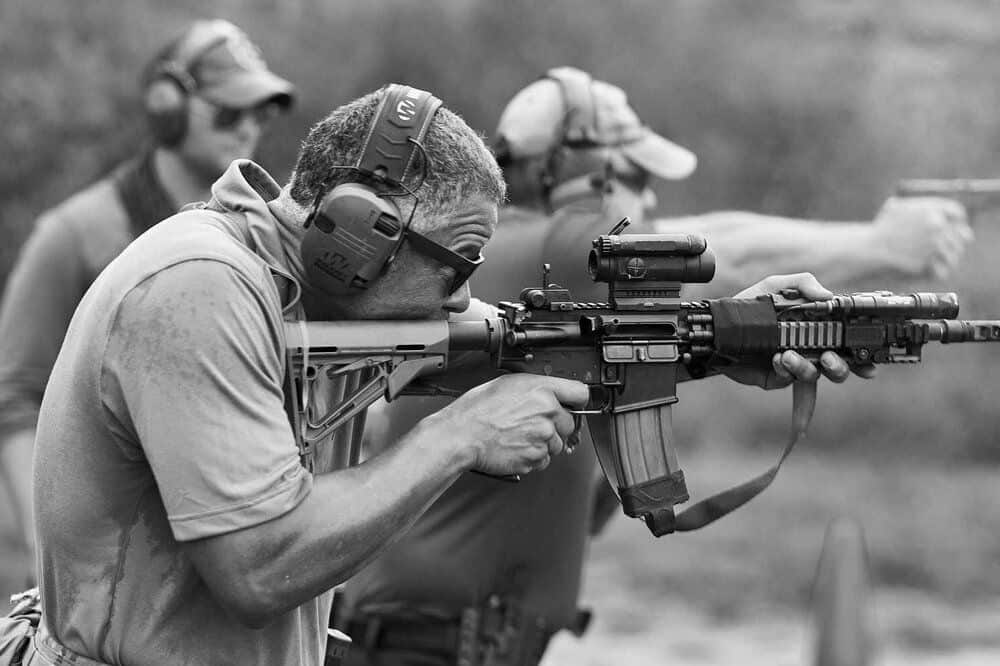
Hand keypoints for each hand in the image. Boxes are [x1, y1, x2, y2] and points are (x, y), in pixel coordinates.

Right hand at [430, 374, 588, 475]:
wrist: (462, 435)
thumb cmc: (478, 409)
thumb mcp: (509, 383)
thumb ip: (537, 387)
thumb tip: (550, 392)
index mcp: (542, 391)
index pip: (580, 393)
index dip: (575, 400)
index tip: (572, 404)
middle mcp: (547, 414)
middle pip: (570, 423)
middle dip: (555, 424)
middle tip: (531, 423)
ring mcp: (543, 439)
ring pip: (557, 444)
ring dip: (544, 442)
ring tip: (519, 435)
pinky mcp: (535, 459)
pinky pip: (544, 460)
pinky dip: (533, 456)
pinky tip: (516, 446)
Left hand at [726, 272, 876, 387]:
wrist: (720, 329)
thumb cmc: (750, 306)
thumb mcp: (775, 286)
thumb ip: (802, 283)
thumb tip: (828, 295)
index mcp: (816, 327)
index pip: (847, 339)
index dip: (863, 351)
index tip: (870, 358)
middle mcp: (811, 348)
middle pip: (841, 366)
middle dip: (842, 367)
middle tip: (829, 358)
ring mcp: (795, 364)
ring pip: (817, 375)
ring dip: (807, 367)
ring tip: (789, 355)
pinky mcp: (779, 376)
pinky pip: (790, 378)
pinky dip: (786, 369)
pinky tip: (776, 358)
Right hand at [871, 196, 972, 278]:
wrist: (867, 249)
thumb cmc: (880, 229)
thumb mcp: (896, 208)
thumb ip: (918, 207)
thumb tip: (933, 210)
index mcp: (932, 209)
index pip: (958, 214)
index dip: (956, 221)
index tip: (954, 228)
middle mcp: (937, 226)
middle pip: (961, 235)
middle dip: (954, 241)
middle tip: (945, 246)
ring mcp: (933, 247)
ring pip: (954, 255)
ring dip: (947, 258)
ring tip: (937, 259)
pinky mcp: (927, 265)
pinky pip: (943, 271)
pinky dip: (939, 272)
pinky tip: (931, 269)